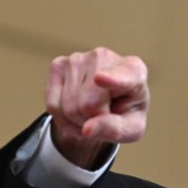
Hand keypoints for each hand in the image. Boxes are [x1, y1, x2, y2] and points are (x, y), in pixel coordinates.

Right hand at [45, 47, 148, 168]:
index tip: (100, 78)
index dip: (111, 79)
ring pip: (68, 107)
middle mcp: (104, 57)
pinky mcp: (58, 64)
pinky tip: (74, 113)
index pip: (121, 77)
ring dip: (77, 122)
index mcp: (134, 71)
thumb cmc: (125, 111)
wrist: (110, 99)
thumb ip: (114, 130)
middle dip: (91, 121)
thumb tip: (87, 129)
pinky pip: (53, 105)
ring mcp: (78, 58)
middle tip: (102, 117)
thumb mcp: (131, 129)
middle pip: (87, 105)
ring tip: (90, 115)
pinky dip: (62, 119)